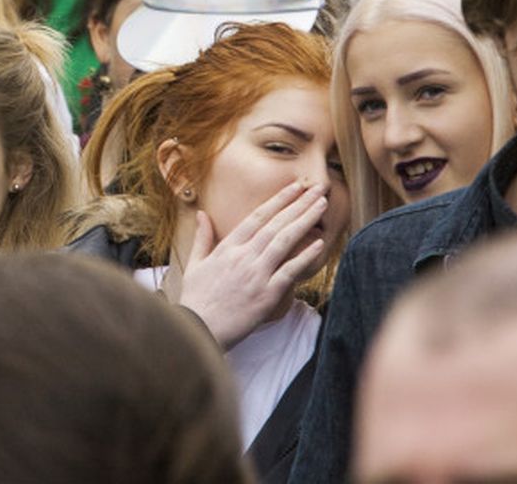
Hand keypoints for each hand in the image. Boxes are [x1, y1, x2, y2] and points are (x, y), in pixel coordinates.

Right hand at [178, 181, 328, 349]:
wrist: (197, 330)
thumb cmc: (196, 299)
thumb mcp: (195, 264)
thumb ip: (203, 238)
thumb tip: (202, 214)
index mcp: (228, 247)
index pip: (258, 216)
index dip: (279, 199)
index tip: (295, 186)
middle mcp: (244, 256)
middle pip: (276, 224)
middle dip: (299, 203)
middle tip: (318, 188)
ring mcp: (256, 274)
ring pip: (284, 241)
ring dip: (305, 221)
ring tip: (321, 205)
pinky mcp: (266, 295)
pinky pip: (289, 271)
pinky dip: (304, 257)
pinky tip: (319, 244)